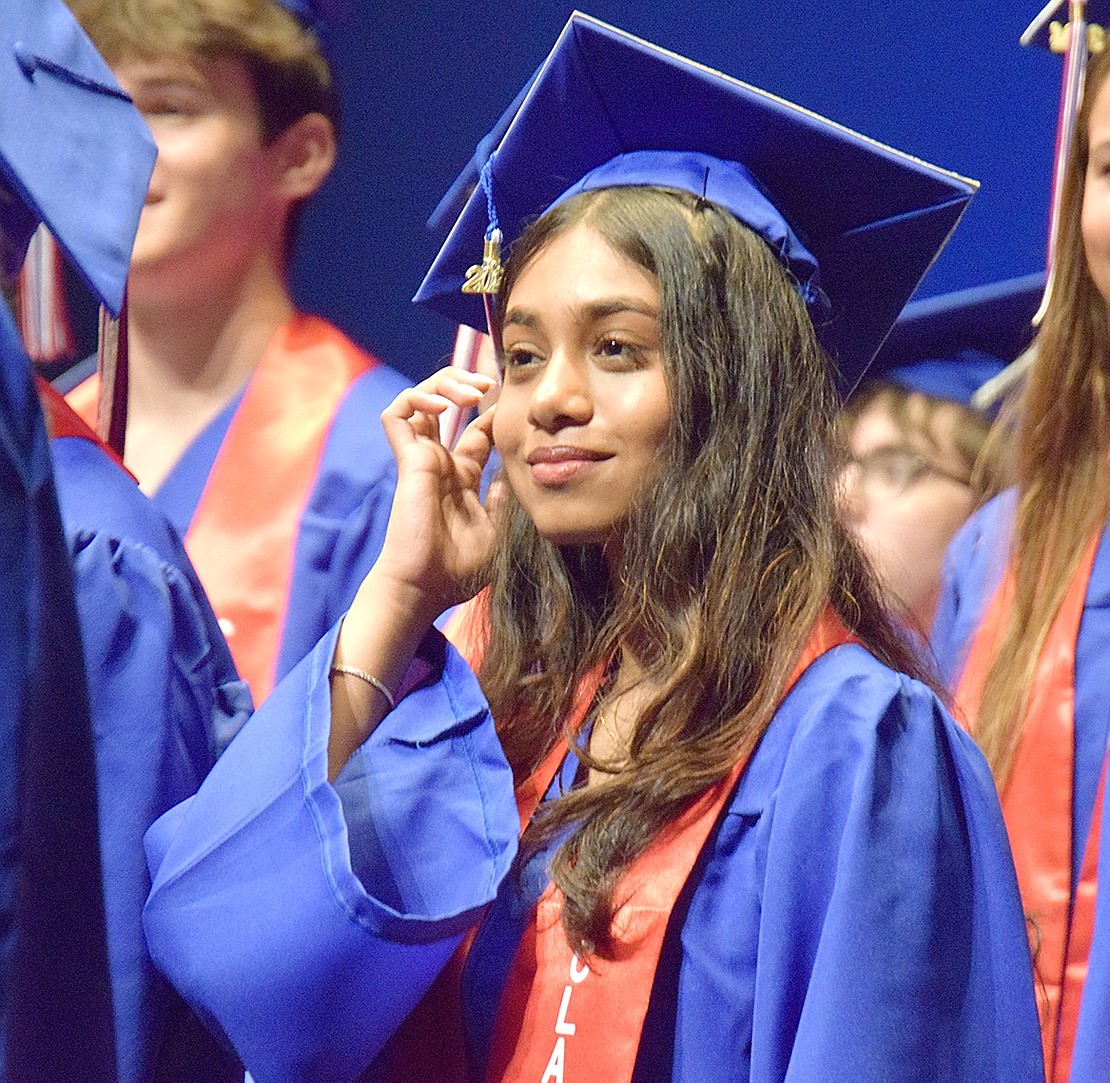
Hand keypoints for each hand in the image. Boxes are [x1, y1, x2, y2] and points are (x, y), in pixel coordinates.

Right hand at [327, 368, 499, 777]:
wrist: (427, 589)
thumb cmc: (460, 571)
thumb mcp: (500, 528)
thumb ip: (508, 496)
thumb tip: (526, 470)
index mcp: (463, 478)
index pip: (478, 430)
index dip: (495, 411)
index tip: (517, 401)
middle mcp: (441, 463)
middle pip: (448, 405)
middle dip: (467, 383)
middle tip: (492, 382)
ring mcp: (422, 460)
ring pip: (421, 400)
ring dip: (445, 384)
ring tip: (473, 389)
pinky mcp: (407, 461)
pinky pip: (399, 415)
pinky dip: (418, 398)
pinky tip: (445, 404)